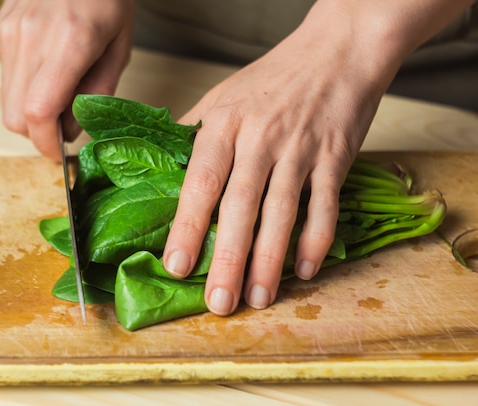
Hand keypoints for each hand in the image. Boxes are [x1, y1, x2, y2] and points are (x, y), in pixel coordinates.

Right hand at [0, 0, 133, 159]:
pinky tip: (46, 67)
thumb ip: (97, 95)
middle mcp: (30, 38)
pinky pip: (6, 78)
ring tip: (58, 93)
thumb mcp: (119, 49)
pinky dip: (24, 87)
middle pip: (14, 118)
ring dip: (30, 112)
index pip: (38, 113)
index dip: (46, 144)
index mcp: (69, 43)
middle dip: (37, 135)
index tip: (59, 154)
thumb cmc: (107, 0)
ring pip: (6, 102)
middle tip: (62, 130)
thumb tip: (70, 130)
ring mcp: (9, 34)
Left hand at [162, 2, 398, 315]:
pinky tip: (304, 271)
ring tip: (257, 298)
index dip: (187, 225)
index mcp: (225, 123)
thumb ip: (193, 134)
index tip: (176, 265)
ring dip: (269, 260)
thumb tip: (160, 170)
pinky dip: (316, 240)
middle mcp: (260, 138)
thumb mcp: (222, 97)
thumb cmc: (273, 78)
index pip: (201, 181)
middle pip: (240, 206)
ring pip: (281, 212)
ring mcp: (300, 149)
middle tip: (218, 302)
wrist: (337, 51)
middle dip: (228, 258)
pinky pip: (325, 206)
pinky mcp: (335, 157)